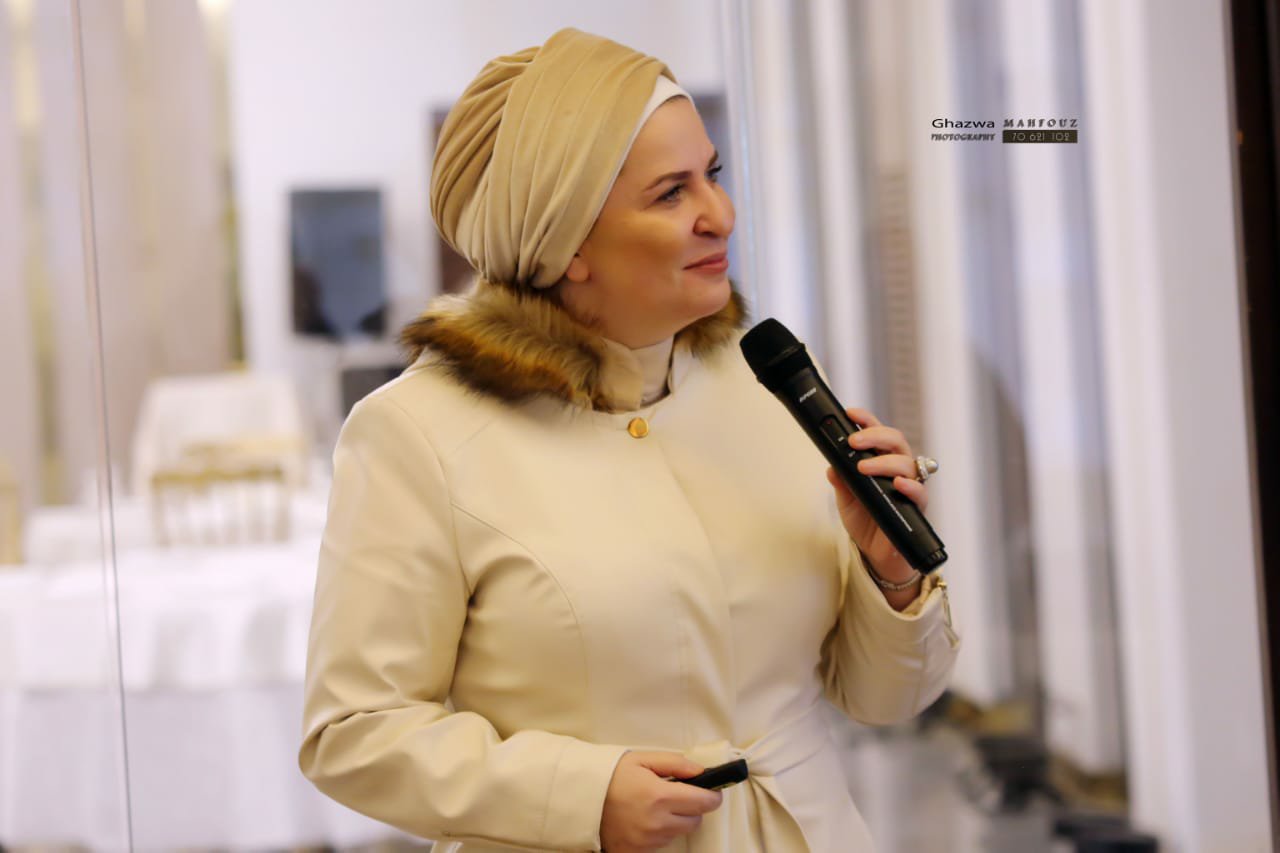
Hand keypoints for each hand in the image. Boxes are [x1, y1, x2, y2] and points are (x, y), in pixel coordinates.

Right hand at [600, 751, 722, 851]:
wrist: (580, 798)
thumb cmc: (611, 775)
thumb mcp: (642, 759)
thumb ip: (675, 763)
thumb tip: (701, 771)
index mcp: (660, 796)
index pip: (704, 802)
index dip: (711, 795)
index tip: (711, 791)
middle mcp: (656, 823)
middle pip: (695, 821)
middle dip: (692, 808)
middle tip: (677, 796)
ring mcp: (646, 842)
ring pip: (677, 833)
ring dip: (674, 821)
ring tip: (654, 807)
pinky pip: (660, 845)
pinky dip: (658, 833)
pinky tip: (644, 820)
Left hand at [824, 407, 928, 585]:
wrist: (877, 554)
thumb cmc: (866, 522)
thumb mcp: (846, 500)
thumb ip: (841, 482)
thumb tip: (831, 466)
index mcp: (881, 462)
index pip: (878, 434)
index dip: (867, 420)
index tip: (850, 413)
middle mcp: (898, 470)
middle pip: (896, 441)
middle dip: (875, 435)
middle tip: (854, 441)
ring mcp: (910, 487)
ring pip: (907, 463)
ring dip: (884, 461)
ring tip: (863, 467)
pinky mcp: (917, 508)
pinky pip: (920, 492)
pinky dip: (910, 486)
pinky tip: (897, 484)